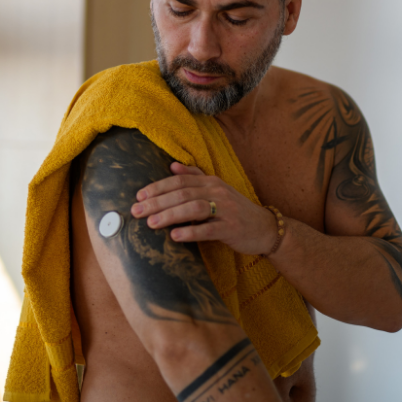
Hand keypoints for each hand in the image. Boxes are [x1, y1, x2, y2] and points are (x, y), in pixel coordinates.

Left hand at [131, 162, 278, 252]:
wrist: (264, 228)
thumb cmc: (235, 210)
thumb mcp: (217, 190)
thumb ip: (195, 177)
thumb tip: (172, 166)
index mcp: (211, 182)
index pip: (179, 181)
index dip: (158, 187)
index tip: (139, 196)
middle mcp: (217, 192)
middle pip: (182, 194)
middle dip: (157, 202)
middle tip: (136, 211)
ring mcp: (225, 210)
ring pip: (193, 208)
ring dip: (170, 215)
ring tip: (151, 223)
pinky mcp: (231, 228)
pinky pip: (208, 229)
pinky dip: (191, 232)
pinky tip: (175, 236)